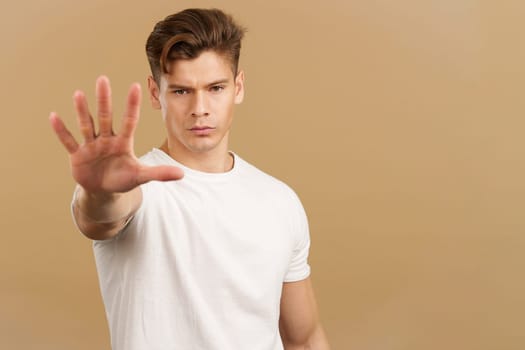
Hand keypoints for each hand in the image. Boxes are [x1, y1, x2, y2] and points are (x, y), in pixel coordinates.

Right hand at [49, 76, 182, 193]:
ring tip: (78, 93)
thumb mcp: (141, 176)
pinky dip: (61, 131)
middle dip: (104, 100)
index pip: (129, 121)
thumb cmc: (123, 180)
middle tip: (103, 78)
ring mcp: (92, 146)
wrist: (104, 191)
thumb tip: (183, 173)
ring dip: (82, 111)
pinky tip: (54, 116)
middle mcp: (107, 140)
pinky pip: (69, 141)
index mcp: (123, 142)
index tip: (135, 85)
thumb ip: (160, 173)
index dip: (132, 105)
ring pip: (87, 126)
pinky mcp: (78, 155)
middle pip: (106, 117)